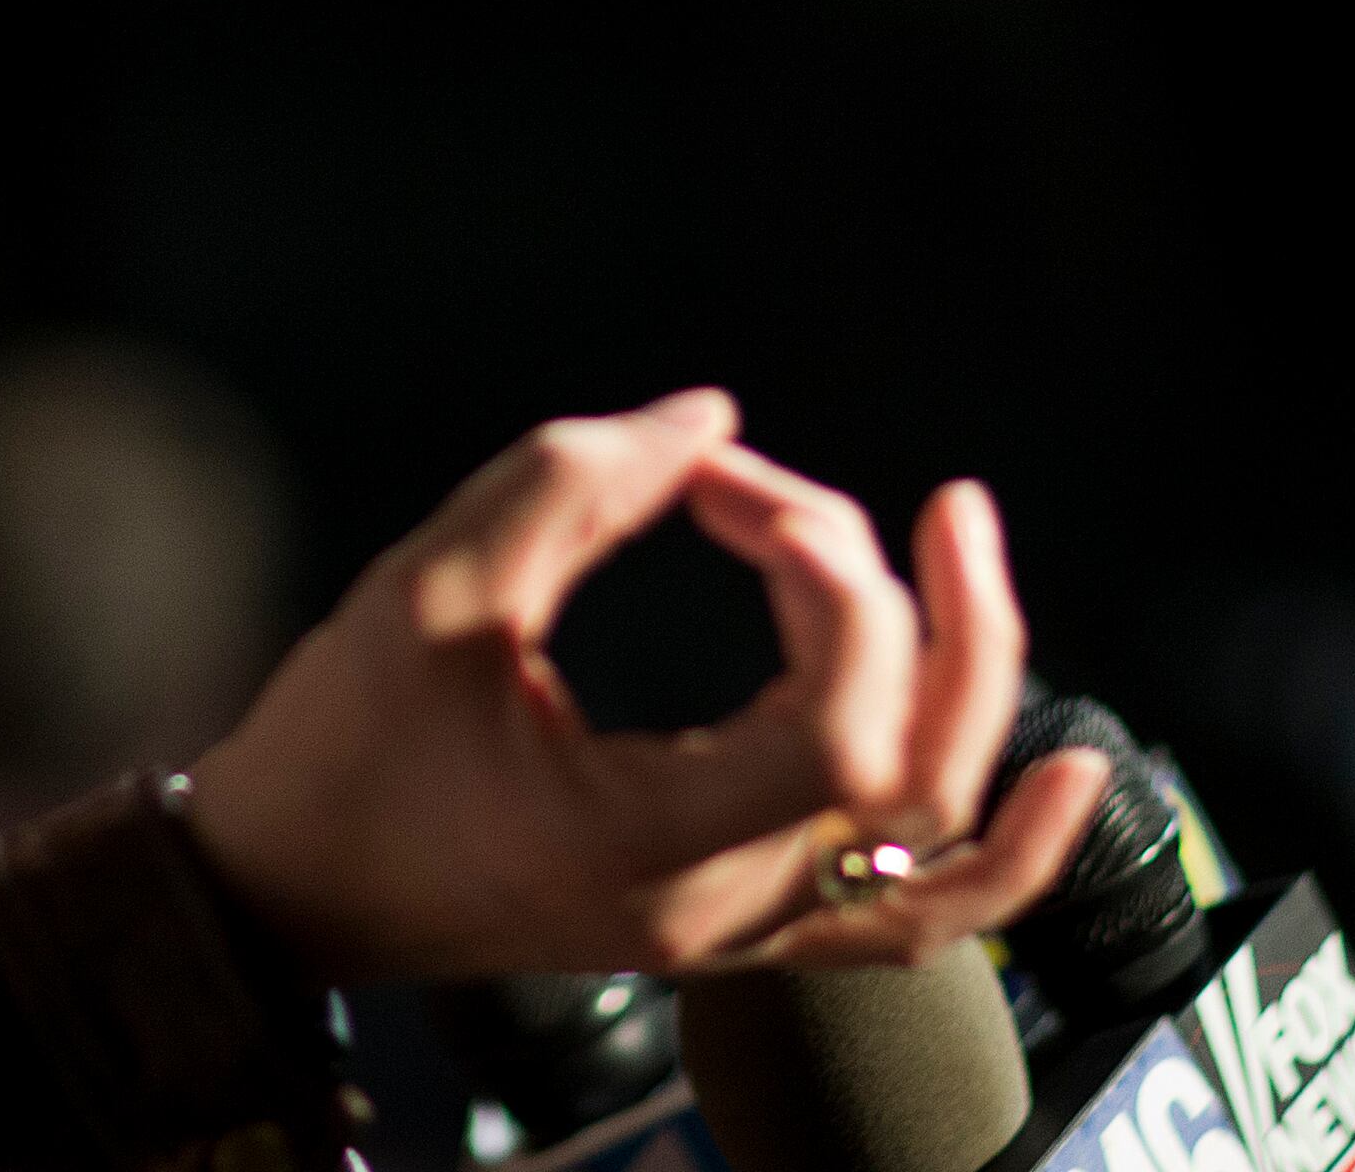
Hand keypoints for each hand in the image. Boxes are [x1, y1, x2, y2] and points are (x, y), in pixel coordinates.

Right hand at [179, 389, 1106, 980]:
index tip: (712, 486)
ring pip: (945, 840)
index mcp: (652, 844)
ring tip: (961, 547)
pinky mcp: (735, 926)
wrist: (287, 888)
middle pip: (909, 757)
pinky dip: (1012, 850)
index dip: (818, 571)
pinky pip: (921, 915)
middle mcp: (724, 908)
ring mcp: (741, 934)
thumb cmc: (338, 748)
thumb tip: (709, 420)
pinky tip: (1068, 774)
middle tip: (786, 490)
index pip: (840, 723)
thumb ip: (567, 489)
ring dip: (981, 686)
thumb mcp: (428, 592)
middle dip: (885, 591)